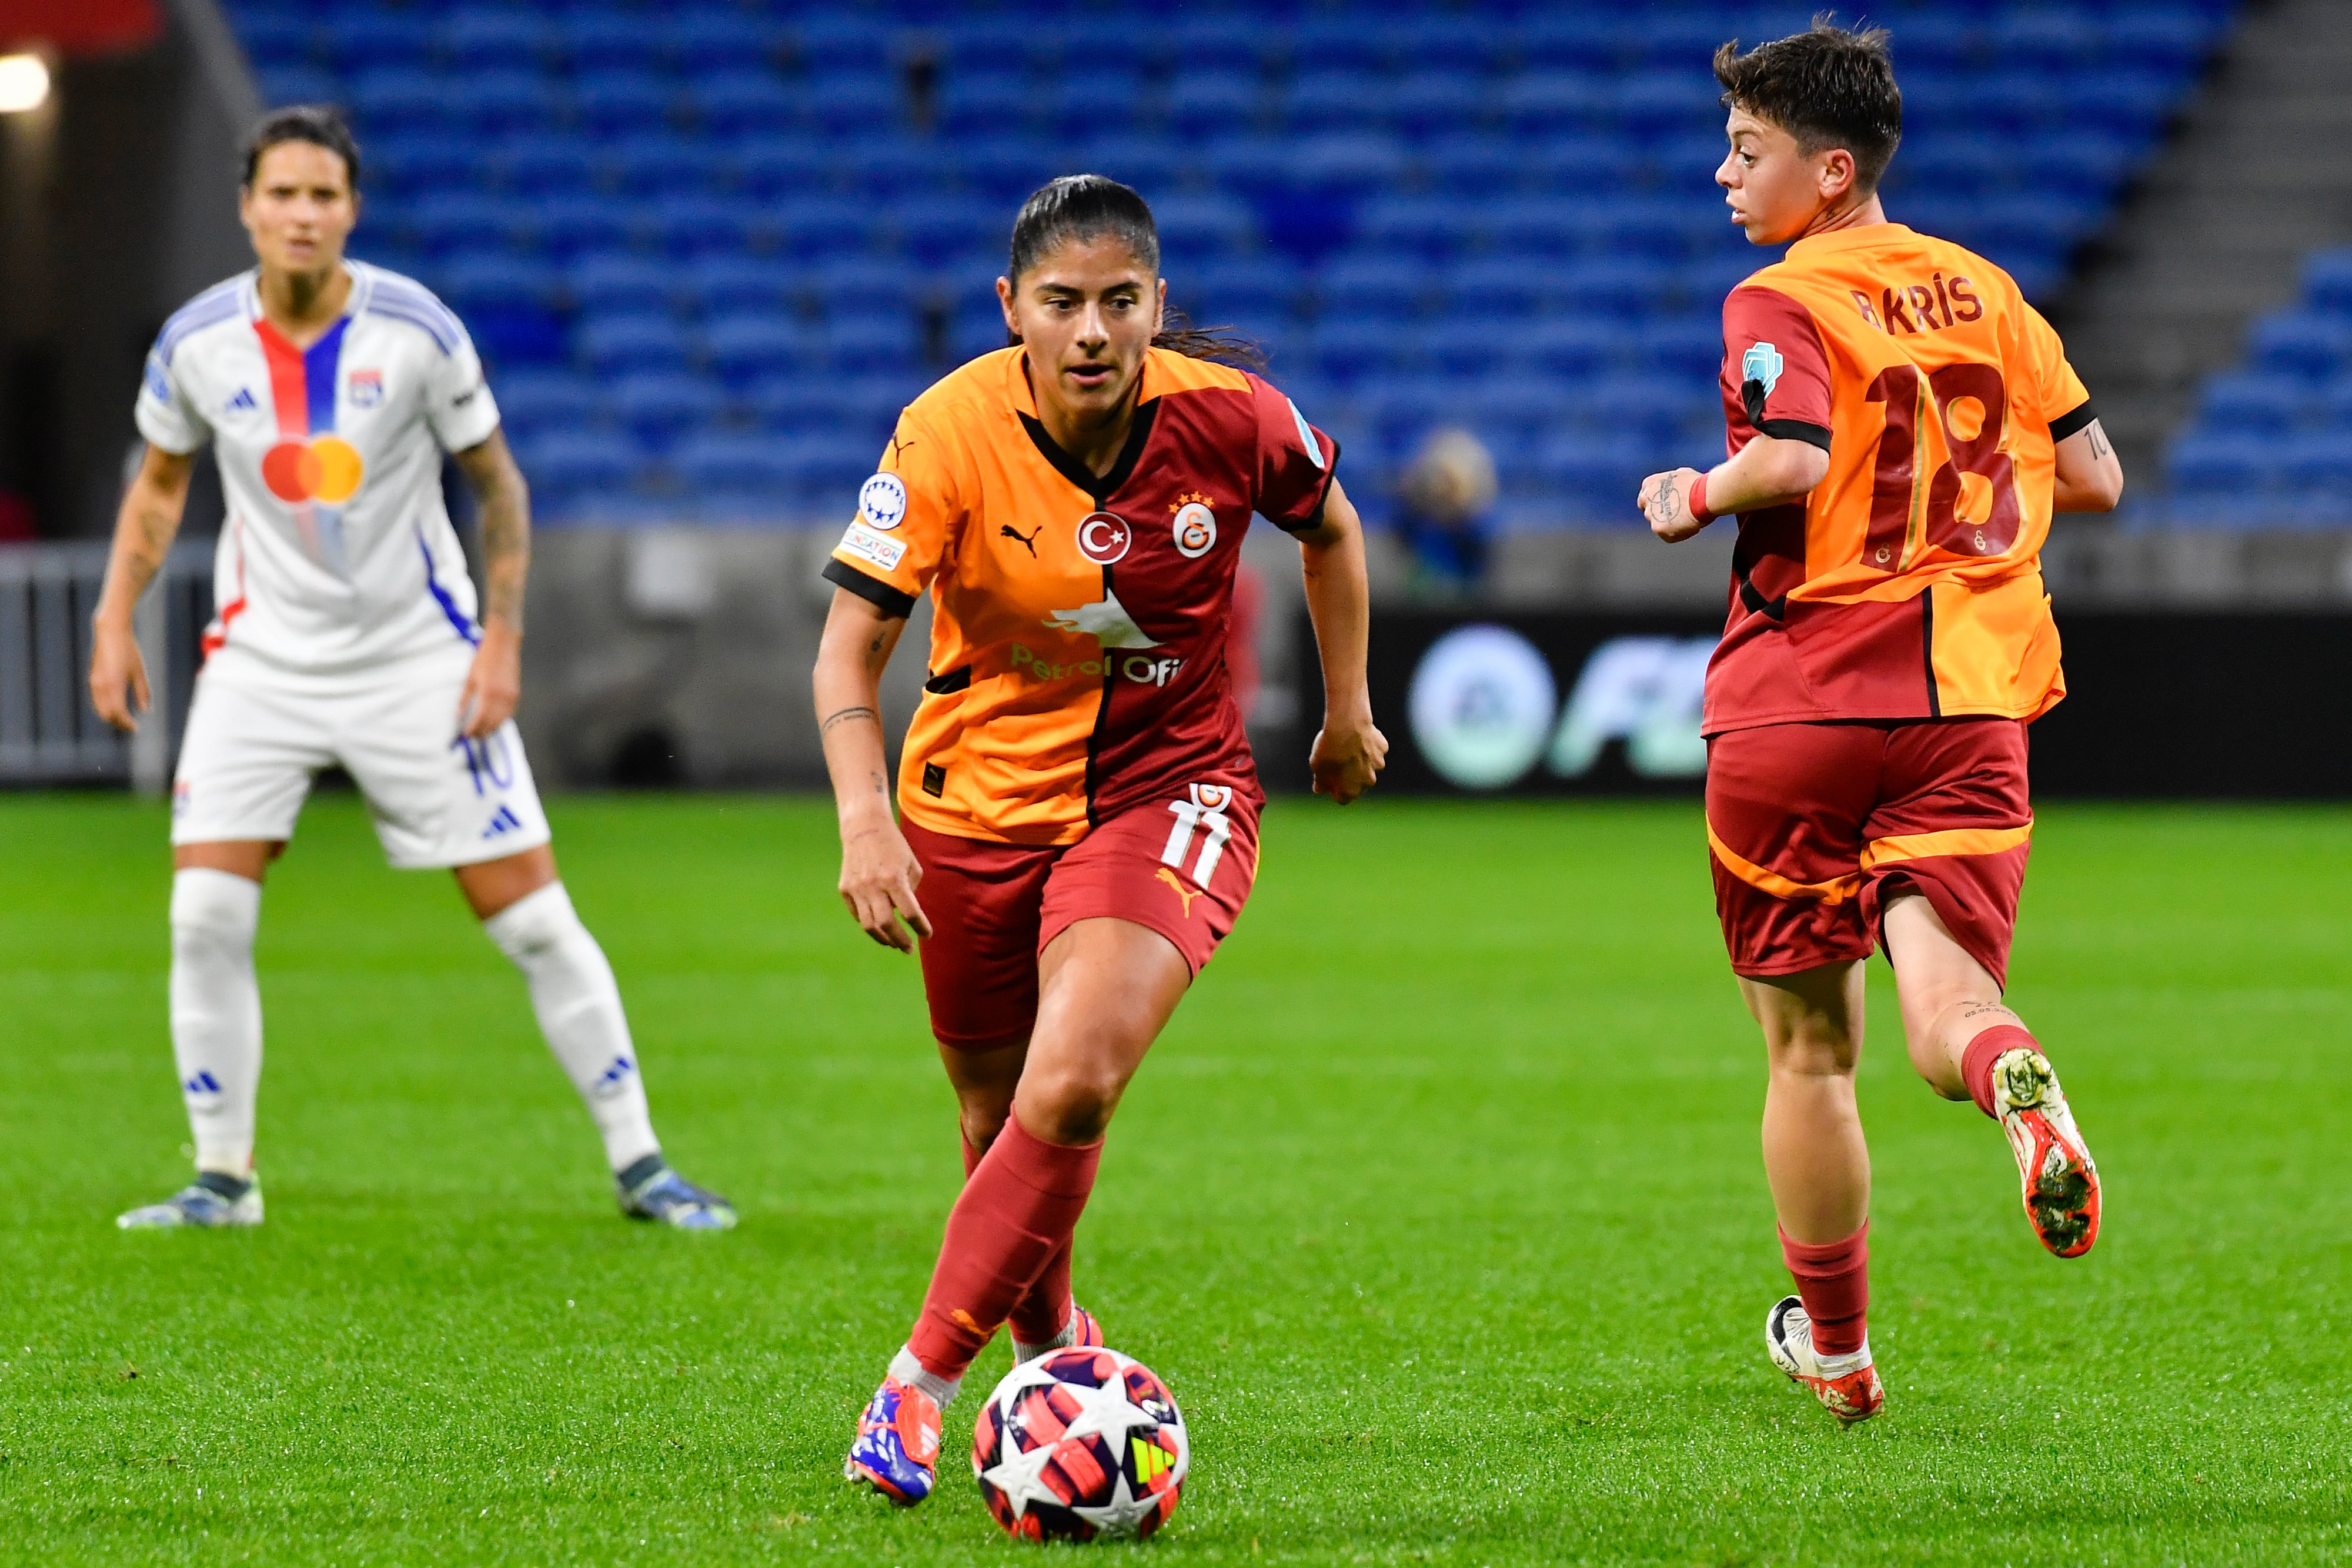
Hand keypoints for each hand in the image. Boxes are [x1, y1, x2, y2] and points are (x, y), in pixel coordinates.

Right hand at [89, 616, 149, 732]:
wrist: (110, 633)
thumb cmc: (128, 651)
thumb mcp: (139, 672)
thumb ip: (142, 692)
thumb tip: (146, 710)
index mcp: (114, 685)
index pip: (118, 713)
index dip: (126, 723)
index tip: (135, 728)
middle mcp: (101, 686)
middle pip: (107, 714)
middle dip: (118, 722)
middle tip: (130, 726)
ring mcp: (94, 682)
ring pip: (100, 708)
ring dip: (111, 716)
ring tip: (124, 719)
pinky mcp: (93, 678)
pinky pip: (97, 700)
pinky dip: (105, 708)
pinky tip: (115, 708)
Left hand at [456, 623, 521, 738]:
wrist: (504, 644)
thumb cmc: (484, 657)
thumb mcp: (470, 678)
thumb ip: (464, 699)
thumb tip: (458, 716)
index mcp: (488, 693)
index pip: (480, 720)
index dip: (473, 730)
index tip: (465, 735)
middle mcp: (502, 698)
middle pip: (493, 724)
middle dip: (482, 732)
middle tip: (472, 737)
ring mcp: (512, 697)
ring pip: (503, 721)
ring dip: (492, 729)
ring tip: (482, 732)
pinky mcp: (517, 694)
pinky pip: (510, 713)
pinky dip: (501, 720)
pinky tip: (494, 721)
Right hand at [839, 817, 931, 952]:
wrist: (864, 828)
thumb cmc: (894, 846)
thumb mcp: (911, 865)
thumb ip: (912, 891)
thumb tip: (908, 916)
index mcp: (894, 878)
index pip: (910, 912)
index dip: (920, 927)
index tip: (927, 935)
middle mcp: (873, 885)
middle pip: (886, 924)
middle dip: (900, 941)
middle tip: (909, 949)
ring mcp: (856, 888)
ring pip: (868, 925)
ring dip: (883, 939)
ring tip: (893, 944)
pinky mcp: (845, 889)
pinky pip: (858, 915)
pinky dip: (870, 924)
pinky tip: (879, 926)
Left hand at [1309, 706, 1387, 803]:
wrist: (1346, 726)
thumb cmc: (1329, 749)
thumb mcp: (1317, 767)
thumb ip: (1320, 782)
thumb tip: (1319, 788)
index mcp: (1351, 791)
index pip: (1342, 797)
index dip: (1334, 788)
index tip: (1327, 778)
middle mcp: (1368, 782)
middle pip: (1358, 782)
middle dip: (1349, 775)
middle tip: (1337, 760)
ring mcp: (1378, 765)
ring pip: (1368, 765)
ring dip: (1360, 760)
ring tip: (1347, 746)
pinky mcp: (1382, 749)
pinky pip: (1375, 749)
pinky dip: (1368, 745)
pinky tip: (1357, 736)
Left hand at [1637, 467, 1708, 542]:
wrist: (1703, 496)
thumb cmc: (1697, 484)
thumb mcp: (1680, 475)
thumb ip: (1671, 483)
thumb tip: (1677, 485)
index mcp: (1649, 484)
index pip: (1646, 498)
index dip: (1658, 503)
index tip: (1668, 506)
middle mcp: (1646, 499)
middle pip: (1651, 512)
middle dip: (1662, 515)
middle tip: (1679, 514)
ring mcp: (1651, 514)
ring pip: (1659, 525)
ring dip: (1671, 525)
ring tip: (1688, 519)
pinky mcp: (1658, 528)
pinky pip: (1668, 536)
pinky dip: (1678, 534)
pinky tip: (1689, 526)